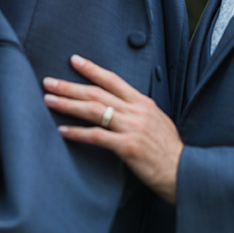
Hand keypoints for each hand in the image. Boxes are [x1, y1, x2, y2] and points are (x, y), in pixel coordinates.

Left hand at [43, 55, 183, 203]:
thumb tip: (118, 108)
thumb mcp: (157, 122)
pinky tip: (63, 131)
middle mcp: (136, 111)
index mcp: (143, 102)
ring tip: (49, 101)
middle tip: (49, 82)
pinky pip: (98, 137)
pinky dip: (78, 133)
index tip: (74, 60)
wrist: (184, 172)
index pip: (113, 79)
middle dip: (70, 86)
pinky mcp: (128, 147)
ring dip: (68, 105)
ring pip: (94, 110)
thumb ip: (138, 112)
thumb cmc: (169, 150)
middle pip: (97, 93)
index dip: (92, 69)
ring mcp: (132, 127)